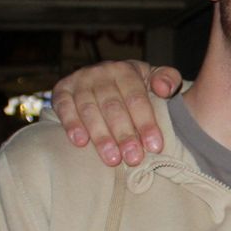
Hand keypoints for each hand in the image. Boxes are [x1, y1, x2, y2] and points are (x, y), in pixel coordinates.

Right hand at [50, 61, 181, 165]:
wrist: (106, 78)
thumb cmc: (136, 86)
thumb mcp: (155, 78)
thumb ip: (168, 79)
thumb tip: (164, 88)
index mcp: (126, 70)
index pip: (137, 98)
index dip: (146, 123)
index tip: (154, 147)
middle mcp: (102, 72)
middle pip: (113, 107)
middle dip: (124, 134)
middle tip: (133, 159)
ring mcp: (80, 80)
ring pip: (89, 109)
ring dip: (100, 136)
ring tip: (112, 159)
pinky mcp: (61, 90)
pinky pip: (64, 107)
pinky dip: (71, 124)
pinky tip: (80, 142)